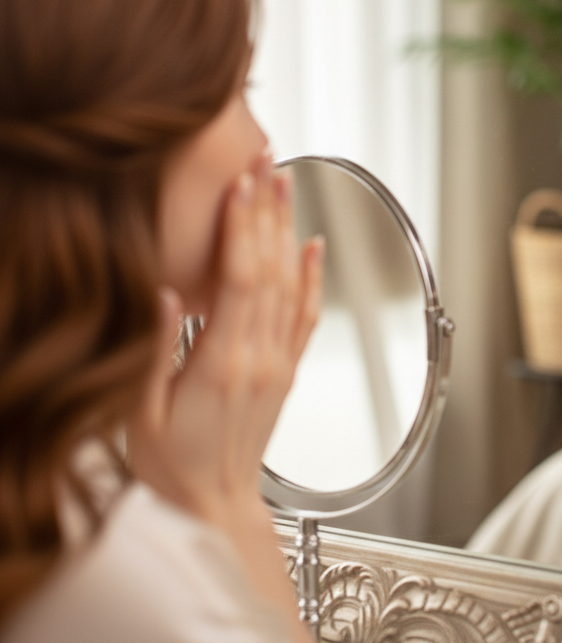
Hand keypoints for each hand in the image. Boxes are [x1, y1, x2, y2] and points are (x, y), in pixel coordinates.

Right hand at [129, 156, 322, 523]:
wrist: (213, 507)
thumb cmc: (170, 466)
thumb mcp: (140, 412)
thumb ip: (155, 352)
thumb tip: (165, 293)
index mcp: (222, 366)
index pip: (240, 281)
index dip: (241, 228)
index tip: (239, 185)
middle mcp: (260, 359)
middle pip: (271, 271)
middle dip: (267, 212)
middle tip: (266, 163)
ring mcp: (278, 364)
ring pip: (292, 287)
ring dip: (288, 232)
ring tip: (285, 186)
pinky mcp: (286, 372)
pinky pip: (307, 317)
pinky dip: (313, 278)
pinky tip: (314, 247)